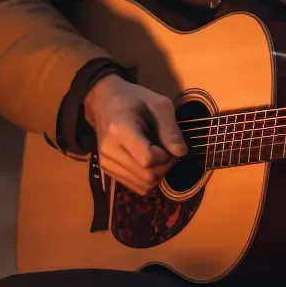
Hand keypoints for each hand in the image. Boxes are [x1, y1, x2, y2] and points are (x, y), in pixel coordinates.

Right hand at [83, 73, 187, 194]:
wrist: (104, 102)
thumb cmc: (134, 100)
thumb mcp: (159, 105)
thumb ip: (170, 129)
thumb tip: (181, 153)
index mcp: (120, 130)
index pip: (148, 159)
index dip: (166, 156)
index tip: (169, 144)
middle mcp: (109, 151)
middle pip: (147, 176)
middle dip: (165, 167)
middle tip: (168, 150)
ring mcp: (105, 163)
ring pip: (143, 186)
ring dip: (158, 174)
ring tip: (158, 155)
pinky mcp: (107, 171)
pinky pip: (136, 186)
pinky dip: (148, 178)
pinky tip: (147, 162)